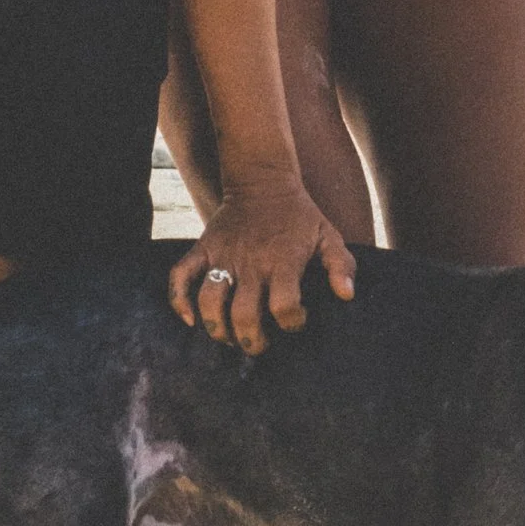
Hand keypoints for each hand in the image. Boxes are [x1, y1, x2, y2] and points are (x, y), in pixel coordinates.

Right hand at [170, 177, 355, 354]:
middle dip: (250, 341)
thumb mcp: (328, 235)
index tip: (295, 321)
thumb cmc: (299, 215)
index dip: (291, 323)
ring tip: (228, 337)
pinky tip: (189, 319)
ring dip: (217, 328)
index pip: (284, 306)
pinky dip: (178, 301)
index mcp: (283, 262)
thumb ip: (341, 265)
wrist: (262, 180)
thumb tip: (346, 296)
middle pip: (243, 315)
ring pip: (210, 302)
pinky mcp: (203, 249)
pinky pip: (180, 277)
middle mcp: (251, 264)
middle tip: (257, 344)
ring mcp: (223, 257)